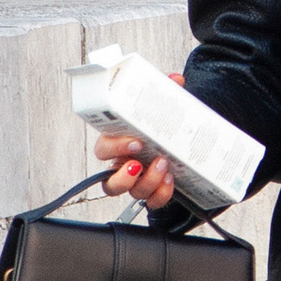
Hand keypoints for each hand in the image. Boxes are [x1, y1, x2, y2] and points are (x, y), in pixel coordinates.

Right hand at [96, 69, 185, 207]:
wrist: (178, 143)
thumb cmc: (159, 127)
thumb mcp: (161, 108)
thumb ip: (165, 92)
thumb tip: (175, 79)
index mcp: (118, 144)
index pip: (103, 149)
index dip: (115, 148)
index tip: (134, 142)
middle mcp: (123, 166)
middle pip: (109, 182)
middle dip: (124, 175)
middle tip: (141, 162)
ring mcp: (137, 181)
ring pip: (131, 193)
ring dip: (148, 182)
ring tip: (163, 166)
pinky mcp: (152, 192)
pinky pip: (151, 202)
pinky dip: (161, 194)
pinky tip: (171, 181)